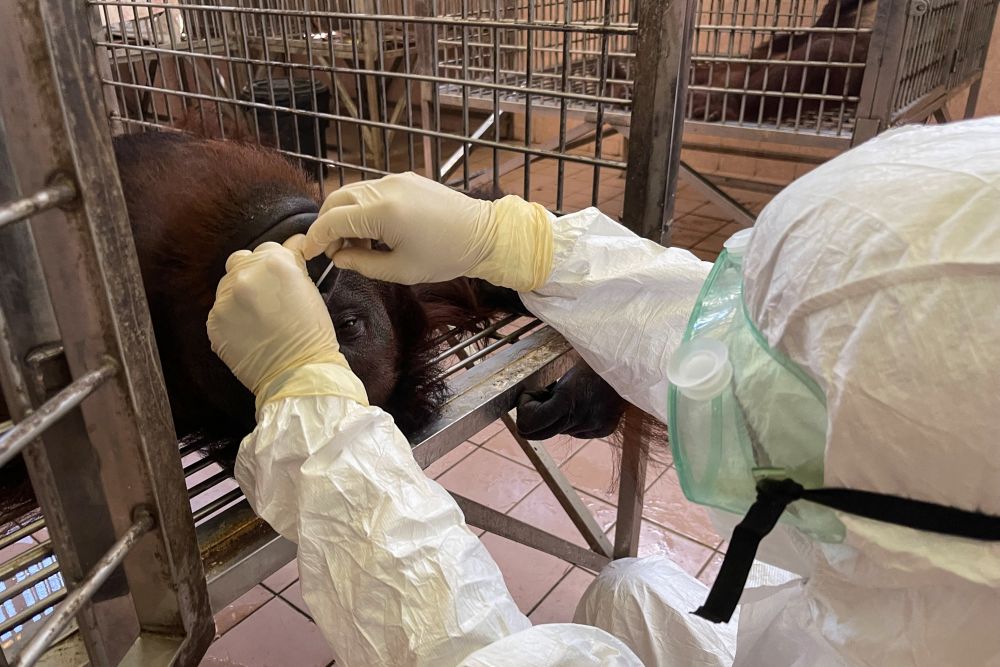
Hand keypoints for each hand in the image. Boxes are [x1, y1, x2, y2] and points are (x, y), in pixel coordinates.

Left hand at [207, 241, 365, 410]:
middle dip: (253, 274)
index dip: (276, 263)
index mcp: (275, 262)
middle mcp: (246, 275)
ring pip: (228, 285)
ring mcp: (225, 299)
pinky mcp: (213, 322)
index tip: (280, 275)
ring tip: (258, 318)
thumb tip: (291, 246)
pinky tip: (249, 332)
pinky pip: (220, 312)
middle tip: (267, 296)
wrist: (299, 374)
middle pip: (241, 260)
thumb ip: (293, 265)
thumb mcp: (310, 290)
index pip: (269, 248)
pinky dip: (232, 319)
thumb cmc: (312, 335)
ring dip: (240, 296)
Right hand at [300, 172, 554, 291]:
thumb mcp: (400, 270)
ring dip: (344, 215)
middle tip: (332, 251)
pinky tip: (373, 231)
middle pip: (337, 199)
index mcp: (382, 211)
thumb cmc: (445, 256)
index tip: (310, 253)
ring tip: (356, 244)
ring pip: (353, 192)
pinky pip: (372, 190)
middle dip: (327, 224)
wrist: (484, 234)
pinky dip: (362, 207)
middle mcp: (385, 187)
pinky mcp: (406, 178)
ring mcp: (396, 179)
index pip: (332, 219)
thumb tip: (338, 258)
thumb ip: (362, 263)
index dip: (316, 238)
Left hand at [516, 363, 627, 439]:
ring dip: (557, 415)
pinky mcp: (604, 430)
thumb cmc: (597, 359)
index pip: (528, 425)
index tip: (529, 395)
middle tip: (542, 398)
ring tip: (569, 394)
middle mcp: (579, 419)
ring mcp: (592, 427)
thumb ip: (551, 389)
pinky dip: (574, 418)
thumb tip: (532, 397)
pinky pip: (577, 430)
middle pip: (538, 435)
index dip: (523, 409)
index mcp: (567, 401)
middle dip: (534, 417)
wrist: (632, 363)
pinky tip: (583, 401)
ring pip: (559, 430)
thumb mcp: (568, 370)